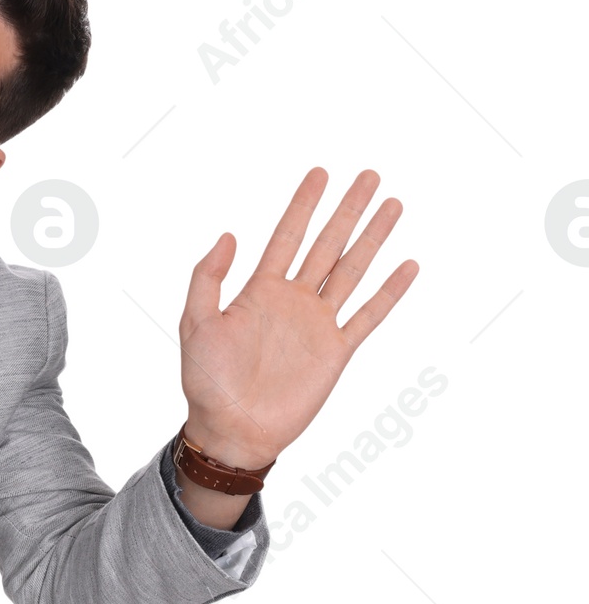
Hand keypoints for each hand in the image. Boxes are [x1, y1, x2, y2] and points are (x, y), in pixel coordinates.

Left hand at [178, 167, 418, 470]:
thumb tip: (228, 235)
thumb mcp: (195, 323)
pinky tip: (407, 266)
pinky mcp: (336, 352)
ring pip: (351, 270)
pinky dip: (389, 292)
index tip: (320, 173)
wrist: (232, 430)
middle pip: (326, 244)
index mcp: (259, 290)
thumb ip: (207, 278)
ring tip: (393, 205)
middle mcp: (293, 301)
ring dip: (373, 238)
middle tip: (369, 175)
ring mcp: (317, 324)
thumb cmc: (207, 382)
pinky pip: (368, 316)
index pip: (287, 235)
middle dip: (347, 210)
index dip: (303, 204)